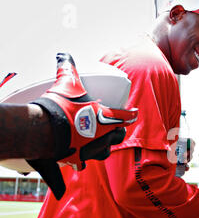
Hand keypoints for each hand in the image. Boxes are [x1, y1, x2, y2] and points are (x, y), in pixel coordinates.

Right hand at [26, 53, 137, 199]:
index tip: (134, 113)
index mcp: (106, 117)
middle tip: (114, 126)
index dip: (131, 114)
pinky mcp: (79, 160)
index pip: (126, 116)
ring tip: (98, 141)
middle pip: (119, 135)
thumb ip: (68, 68)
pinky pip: (85, 162)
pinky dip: (82, 159)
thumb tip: (64, 55)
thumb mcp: (67, 83)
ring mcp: (93, 150)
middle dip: (118, 130)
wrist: (44, 130)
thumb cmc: (61, 106)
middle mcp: (103, 136)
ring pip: (106, 151)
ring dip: (104, 145)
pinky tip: (78, 156)